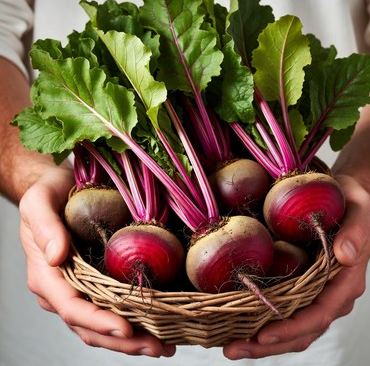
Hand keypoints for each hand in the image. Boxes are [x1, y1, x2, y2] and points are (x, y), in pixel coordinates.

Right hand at [19, 166, 175, 357]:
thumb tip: (56, 256)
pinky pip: (111, 308)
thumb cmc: (48, 193)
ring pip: (102, 324)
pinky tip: (156, 325)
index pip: (72, 307)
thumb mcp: (39, 202)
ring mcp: (79, 288)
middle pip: (90, 326)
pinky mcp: (94, 282)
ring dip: (132, 340)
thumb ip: (45, 228)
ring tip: (164, 346)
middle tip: (159, 347)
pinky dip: (133, 320)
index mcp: (46, 276)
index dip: (98, 321)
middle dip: (124, 341)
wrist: (59, 188)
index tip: (127, 328)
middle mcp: (62, 289)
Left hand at [223, 175, 369, 359]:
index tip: (262, 335)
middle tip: (232, 349)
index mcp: (346, 281)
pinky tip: (240, 323)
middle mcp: (331, 294)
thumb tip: (345, 254)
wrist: (345, 198)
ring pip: (291, 327)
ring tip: (229, 346)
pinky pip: (285, 310)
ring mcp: (316, 292)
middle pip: (301, 330)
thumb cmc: (352, 203)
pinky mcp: (303, 285)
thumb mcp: (361, 209)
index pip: (319, 313)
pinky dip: (264, 320)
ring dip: (261, 340)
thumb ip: (356, 231)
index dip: (291, 327)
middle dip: (267, 344)